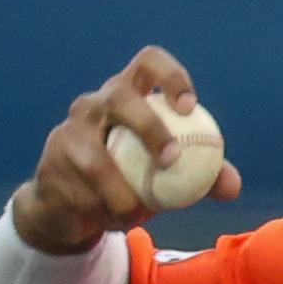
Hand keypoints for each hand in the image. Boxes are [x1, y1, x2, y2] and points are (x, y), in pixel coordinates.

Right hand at [10, 46, 241, 255]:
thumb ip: (200, 176)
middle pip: (119, 98)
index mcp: (127, 95)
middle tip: (171, 159)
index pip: (148, 63)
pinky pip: (82, 192)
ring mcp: (68, 132)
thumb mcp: (165, 176)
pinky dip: (103, 211)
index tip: (190, 107)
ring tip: (137, 212)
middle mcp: (94, 104)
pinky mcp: (51, 165)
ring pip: (97, 161)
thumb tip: (231, 185)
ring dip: (123, 193)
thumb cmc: (129, 180)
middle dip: (148, 127)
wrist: (71, 210)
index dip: (171, 76)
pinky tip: (111, 220)